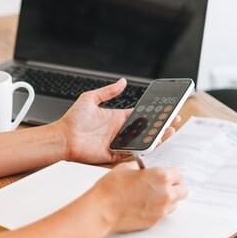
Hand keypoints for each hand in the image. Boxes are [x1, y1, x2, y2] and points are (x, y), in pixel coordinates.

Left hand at [55, 78, 180, 164]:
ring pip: (141, 142)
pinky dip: (142, 152)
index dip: (153, 113)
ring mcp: (118, 143)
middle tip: (173, 122)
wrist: (63, 137)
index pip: (140, 115)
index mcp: (117, 118)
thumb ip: (107, 91)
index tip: (165, 110)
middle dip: (160, 126)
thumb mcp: (90, 99)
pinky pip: (131, 154)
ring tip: (168, 133)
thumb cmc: (73, 119)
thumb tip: (122, 81)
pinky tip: (153, 147)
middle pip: (145, 129)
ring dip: (155, 138)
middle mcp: (119, 131)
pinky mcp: (114, 155)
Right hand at [88, 161, 187, 233]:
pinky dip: (158, 208)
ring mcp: (161, 210)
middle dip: (175, 186)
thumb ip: (140, 166)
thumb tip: (143, 167)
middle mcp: (165, 194)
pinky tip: (144, 204)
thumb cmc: (111, 189)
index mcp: (161, 177)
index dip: (171, 172)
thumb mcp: (125, 168)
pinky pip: (163, 213)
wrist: (102, 210)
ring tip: (152, 195)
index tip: (166, 173)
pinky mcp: (155, 221)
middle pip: (183, 190)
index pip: (179, 173)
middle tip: (163, 184)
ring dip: (168, 198)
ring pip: (175, 203)